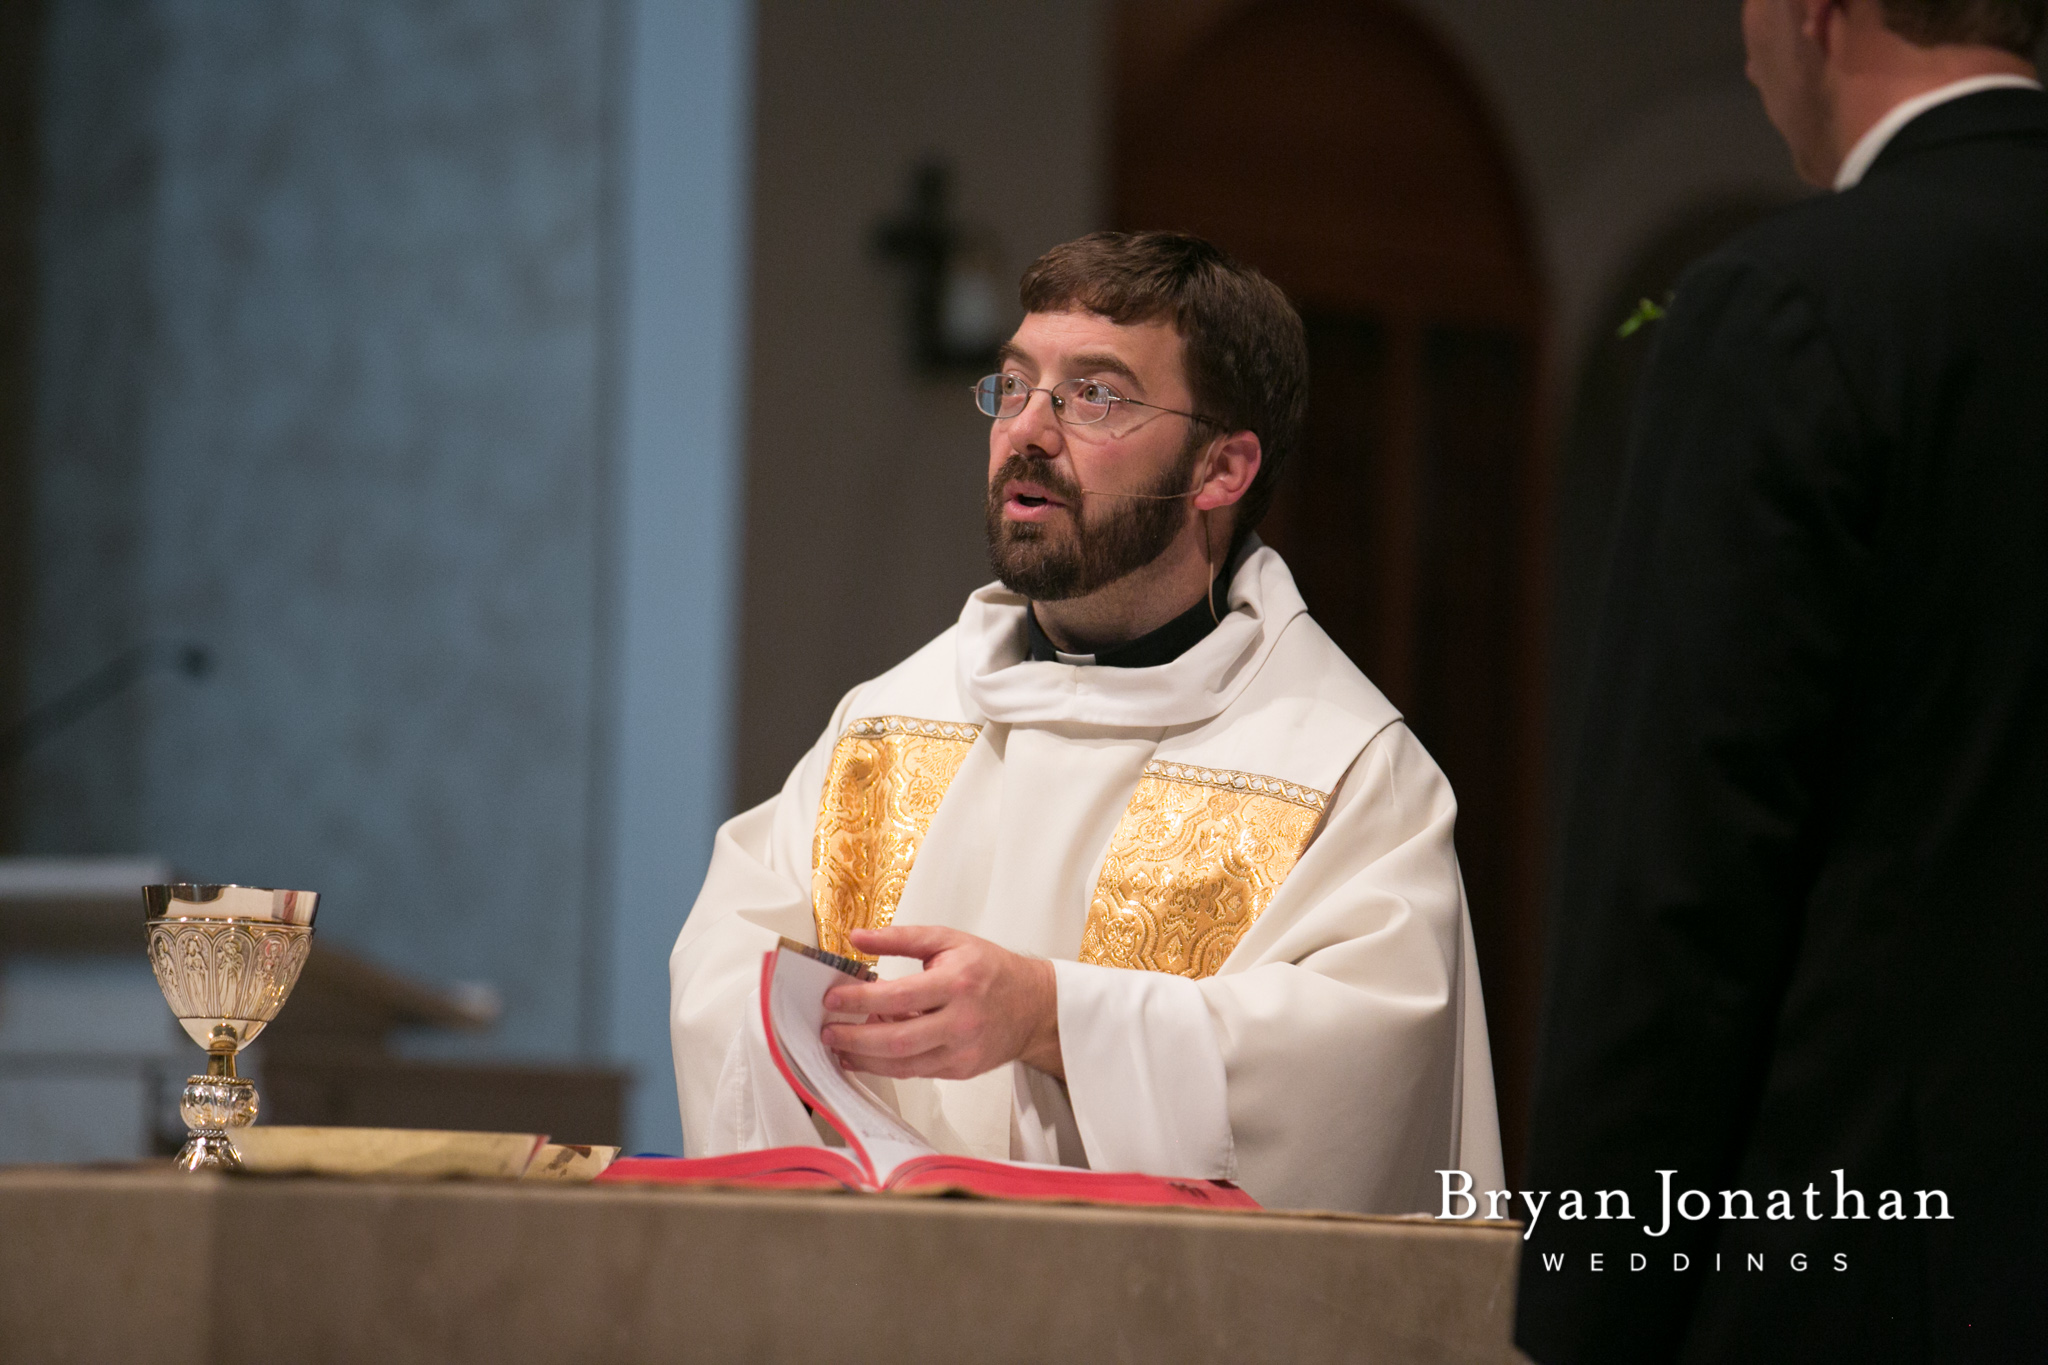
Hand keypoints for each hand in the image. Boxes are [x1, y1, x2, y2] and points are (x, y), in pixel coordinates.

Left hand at [819, 925, 1062, 1079]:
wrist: (1033, 1006)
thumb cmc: (989, 969)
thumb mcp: (948, 940)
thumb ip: (900, 937)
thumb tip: (858, 937)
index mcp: (958, 983)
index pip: (899, 996)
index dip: (861, 1000)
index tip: (833, 998)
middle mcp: (961, 1021)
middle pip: (897, 1040)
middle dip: (855, 1038)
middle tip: (828, 1031)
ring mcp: (961, 1051)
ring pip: (903, 1064)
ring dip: (865, 1058)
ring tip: (841, 1045)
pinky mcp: (960, 1070)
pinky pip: (915, 1072)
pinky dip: (886, 1064)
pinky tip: (868, 1053)